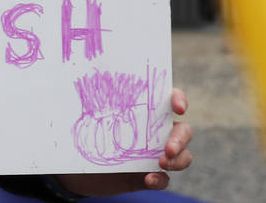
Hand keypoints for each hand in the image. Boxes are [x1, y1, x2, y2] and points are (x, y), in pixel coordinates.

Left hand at [57, 87, 192, 196]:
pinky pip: (164, 179)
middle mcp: (156, 132)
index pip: (168, 99)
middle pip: (183, 130)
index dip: (178, 99)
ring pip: (183, 156)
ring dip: (178, 160)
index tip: (178, 108)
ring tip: (162, 163)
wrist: (82, 172)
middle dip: (180, 138)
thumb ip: (94, 107)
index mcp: (144, 112)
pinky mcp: (150, 176)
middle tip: (168, 148)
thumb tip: (84, 85)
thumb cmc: (88, 137)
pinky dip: (160, 179)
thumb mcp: (89, 120)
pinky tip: (149, 178)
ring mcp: (155, 155)